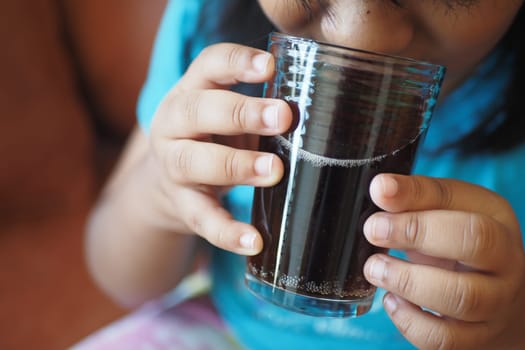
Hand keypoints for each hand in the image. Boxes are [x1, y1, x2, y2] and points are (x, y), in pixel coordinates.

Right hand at [147, 43, 291, 254]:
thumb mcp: (228, 116)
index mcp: (190, 92)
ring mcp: (173, 166)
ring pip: (194, 162)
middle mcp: (173, 124)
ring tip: (274, 170)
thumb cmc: (214, 138)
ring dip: (236, 164)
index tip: (270, 65)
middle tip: (283, 117)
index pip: (208, 65)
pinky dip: (227, 231)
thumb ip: (261, 110)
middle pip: (198, 110)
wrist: (168, 182)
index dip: (236, 62)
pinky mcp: (182, 204)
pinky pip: (201, 218)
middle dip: (241, 112)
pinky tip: (254, 241)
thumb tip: (325, 113)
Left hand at [363, 174, 524, 348]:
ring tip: (375, 267)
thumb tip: (381, 188)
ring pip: (460, 298)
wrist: (491, 290)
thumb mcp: (447, 209)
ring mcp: (494, 306)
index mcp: (497, 224)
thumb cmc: (458, 240)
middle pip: (473, 246)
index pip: (465, 209)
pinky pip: (442, 339)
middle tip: (373, 231)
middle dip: (414, 233)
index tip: (379, 196)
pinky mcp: (473, 338)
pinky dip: (408, 320)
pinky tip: (392, 300)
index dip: (418, 205)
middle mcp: (505, 265)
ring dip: (406, 281)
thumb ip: (416, 196)